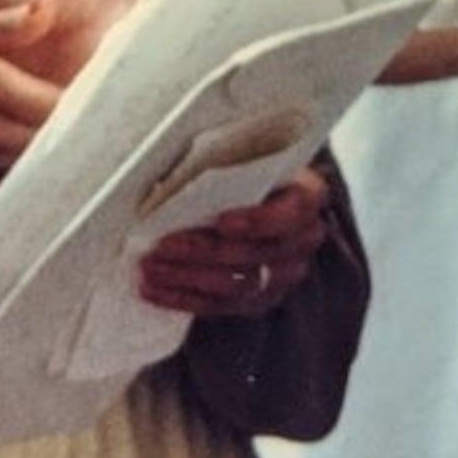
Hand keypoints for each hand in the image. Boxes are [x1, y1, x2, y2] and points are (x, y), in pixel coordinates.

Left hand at [135, 164, 331, 318]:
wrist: (256, 189)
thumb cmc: (244, 163)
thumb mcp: (241, 151)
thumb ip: (223, 159)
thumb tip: (175, 163)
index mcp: (307, 196)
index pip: (291, 213)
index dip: (258, 221)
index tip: (221, 221)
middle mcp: (303, 240)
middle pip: (257, 255)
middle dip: (204, 252)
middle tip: (162, 245)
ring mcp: (283, 275)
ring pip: (237, 286)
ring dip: (187, 278)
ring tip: (150, 268)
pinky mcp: (258, 299)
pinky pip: (221, 306)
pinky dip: (184, 298)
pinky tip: (155, 290)